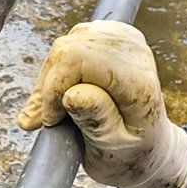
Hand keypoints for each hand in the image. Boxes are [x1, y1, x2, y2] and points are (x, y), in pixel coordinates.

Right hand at [18, 20, 186, 187]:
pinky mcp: (111, 36)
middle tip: (38, 120)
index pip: (81, 59)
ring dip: (50, 78)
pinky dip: (58, 69)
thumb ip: (96, 120)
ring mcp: (123, 40)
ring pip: (67, 44)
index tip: (50, 119)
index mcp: (137, 80)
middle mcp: (133, 52)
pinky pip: (72, 42)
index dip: (54, 87)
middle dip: (47, 85)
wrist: (149, 145)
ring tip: (49, 111)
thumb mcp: (113, 148)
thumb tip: (72, 94)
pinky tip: (59, 94)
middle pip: (70, 48)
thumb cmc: (132, 151)